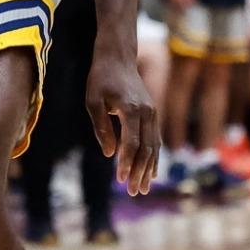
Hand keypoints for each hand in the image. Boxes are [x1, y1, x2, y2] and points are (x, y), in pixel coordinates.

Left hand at [86, 50, 160, 195]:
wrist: (118, 57)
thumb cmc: (101, 78)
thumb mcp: (93, 101)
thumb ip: (102, 128)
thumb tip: (110, 154)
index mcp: (131, 109)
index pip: (131, 144)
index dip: (126, 163)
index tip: (119, 179)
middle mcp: (147, 112)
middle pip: (146, 149)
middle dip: (139, 172)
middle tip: (132, 192)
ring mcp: (152, 113)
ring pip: (154, 146)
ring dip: (149, 169)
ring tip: (142, 188)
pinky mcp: (152, 113)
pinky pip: (156, 139)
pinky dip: (154, 157)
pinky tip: (152, 172)